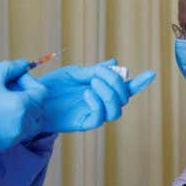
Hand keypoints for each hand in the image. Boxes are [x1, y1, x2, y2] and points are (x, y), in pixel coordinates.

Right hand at [0, 59, 46, 151]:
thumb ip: (10, 69)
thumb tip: (24, 64)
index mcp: (23, 105)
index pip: (42, 93)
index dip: (30, 82)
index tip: (15, 78)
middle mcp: (23, 123)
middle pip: (39, 108)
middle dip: (29, 96)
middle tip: (9, 89)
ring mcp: (15, 137)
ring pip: (31, 122)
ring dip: (24, 111)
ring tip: (4, 103)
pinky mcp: (5, 145)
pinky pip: (19, 132)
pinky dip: (15, 123)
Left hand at [34, 60, 156, 132]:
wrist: (34, 99)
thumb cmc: (53, 87)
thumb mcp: (75, 73)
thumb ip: (95, 71)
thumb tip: (115, 63)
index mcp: (102, 90)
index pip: (126, 88)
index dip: (140, 82)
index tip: (151, 73)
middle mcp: (101, 103)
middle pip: (124, 98)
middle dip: (116, 83)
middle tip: (98, 74)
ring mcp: (94, 114)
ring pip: (116, 110)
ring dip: (108, 94)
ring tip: (92, 84)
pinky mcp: (84, 123)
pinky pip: (100, 118)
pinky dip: (97, 103)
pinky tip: (86, 94)